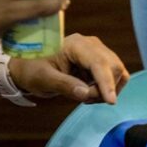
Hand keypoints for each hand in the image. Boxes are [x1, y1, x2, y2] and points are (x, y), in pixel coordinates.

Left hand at [9, 35, 129, 104]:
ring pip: (117, 71)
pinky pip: (113, 74)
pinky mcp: (99, 59)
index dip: (107, 82)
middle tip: (85, 101)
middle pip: (113, 66)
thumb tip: (86, 93)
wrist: (29, 66)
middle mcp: (91, 44)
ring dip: (107, 89)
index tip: (111, 102)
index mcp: (76, 44)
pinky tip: (90, 92)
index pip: (99, 62)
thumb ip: (64, 85)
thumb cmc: (32, 70)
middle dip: (105, 88)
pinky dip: (107, 87)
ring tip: (86, 97)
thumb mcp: (44, 79)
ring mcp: (97, 51)